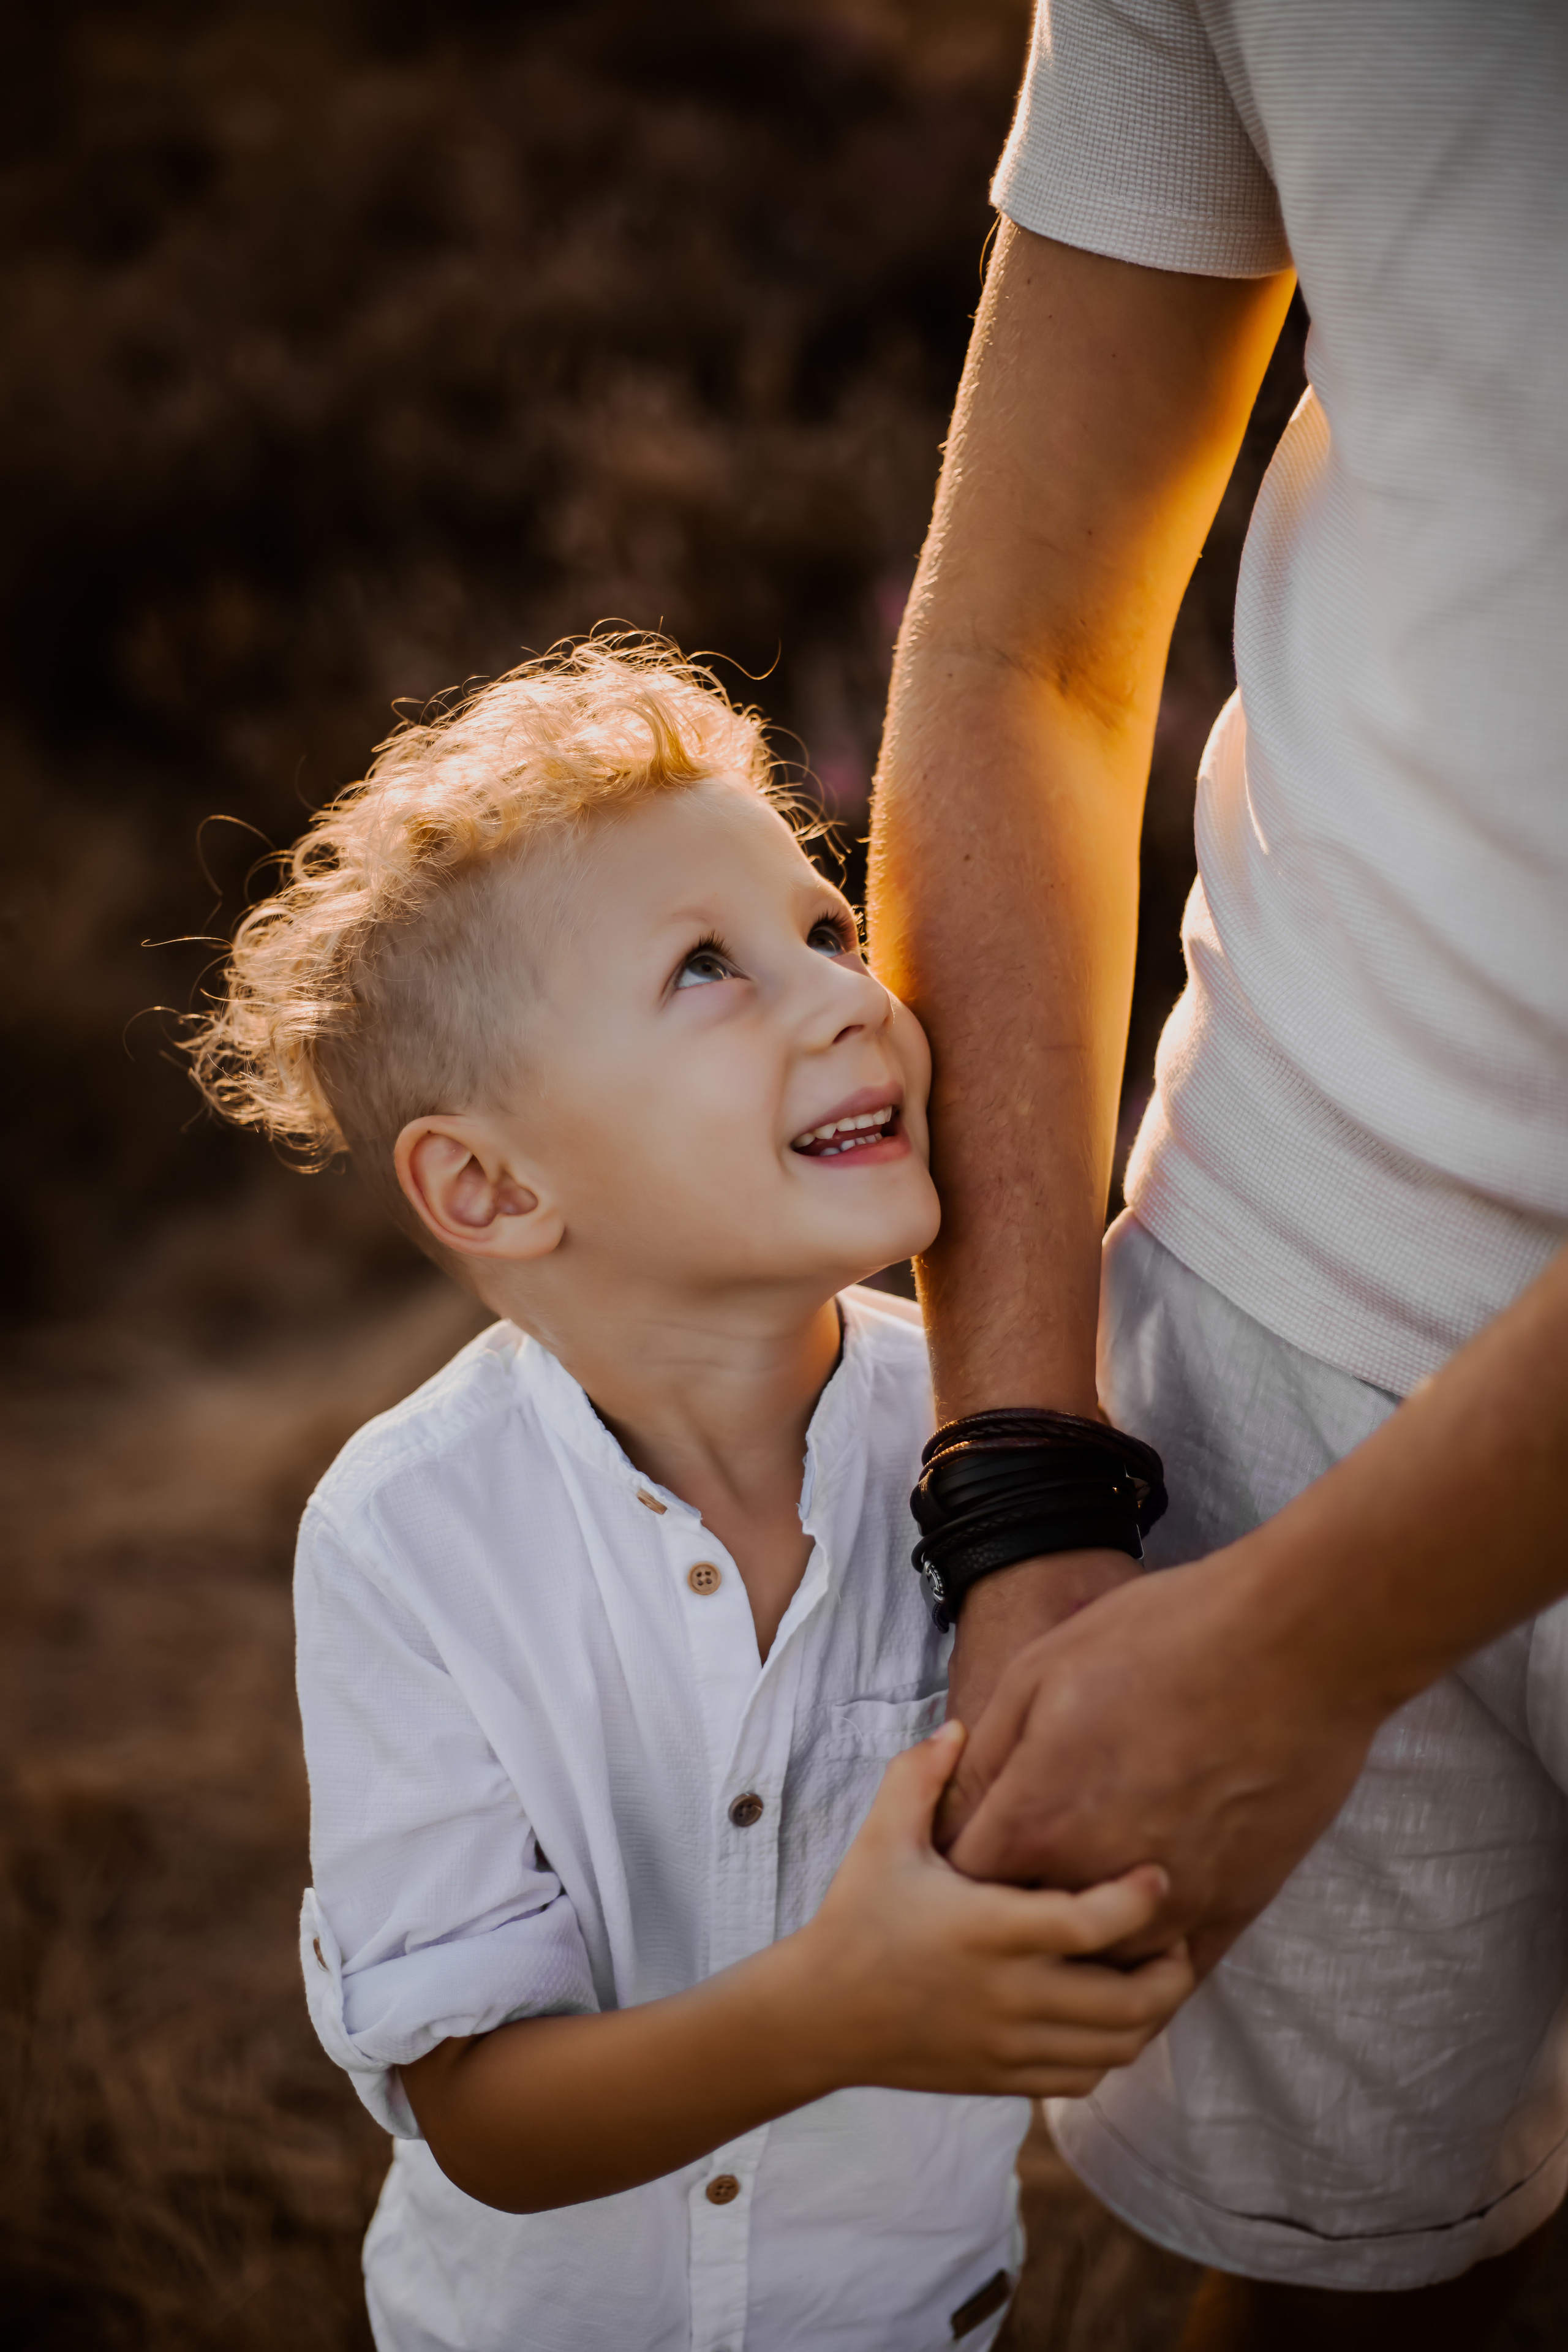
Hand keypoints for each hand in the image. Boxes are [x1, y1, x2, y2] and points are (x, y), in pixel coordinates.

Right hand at [798, 1720, 1193, 2098]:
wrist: (819, 2015)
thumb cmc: (857, 1917)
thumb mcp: (882, 1838)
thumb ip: (918, 1777)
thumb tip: (957, 1727)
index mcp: (987, 1930)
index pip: (1089, 1924)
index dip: (1139, 1902)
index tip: (1160, 1875)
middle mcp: (1008, 1995)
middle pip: (1129, 2002)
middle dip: (1172, 1969)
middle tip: (1176, 1933)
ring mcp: (1009, 2045)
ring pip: (1117, 2046)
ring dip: (1151, 2013)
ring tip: (1154, 1971)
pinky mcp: (1004, 2079)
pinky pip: (1085, 2077)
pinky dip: (1113, 2050)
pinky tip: (1109, 2015)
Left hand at [942, 1546, 1383, 1975]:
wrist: (1292, 1644)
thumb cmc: (1162, 1639)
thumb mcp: (1039, 1673)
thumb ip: (986, 1757)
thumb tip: (951, 1807)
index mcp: (1036, 1822)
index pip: (961, 1883)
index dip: (952, 1866)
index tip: (964, 1845)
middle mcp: (1095, 1880)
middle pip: (1023, 1936)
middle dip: (1007, 1913)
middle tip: (1010, 1879)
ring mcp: (1169, 1906)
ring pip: (1099, 1967)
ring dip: (1078, 1946)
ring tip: (1073, 1905)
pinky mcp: (1232, 1909)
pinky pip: (1174, 1970)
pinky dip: (1149, 1956)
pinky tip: (1143, 1927)